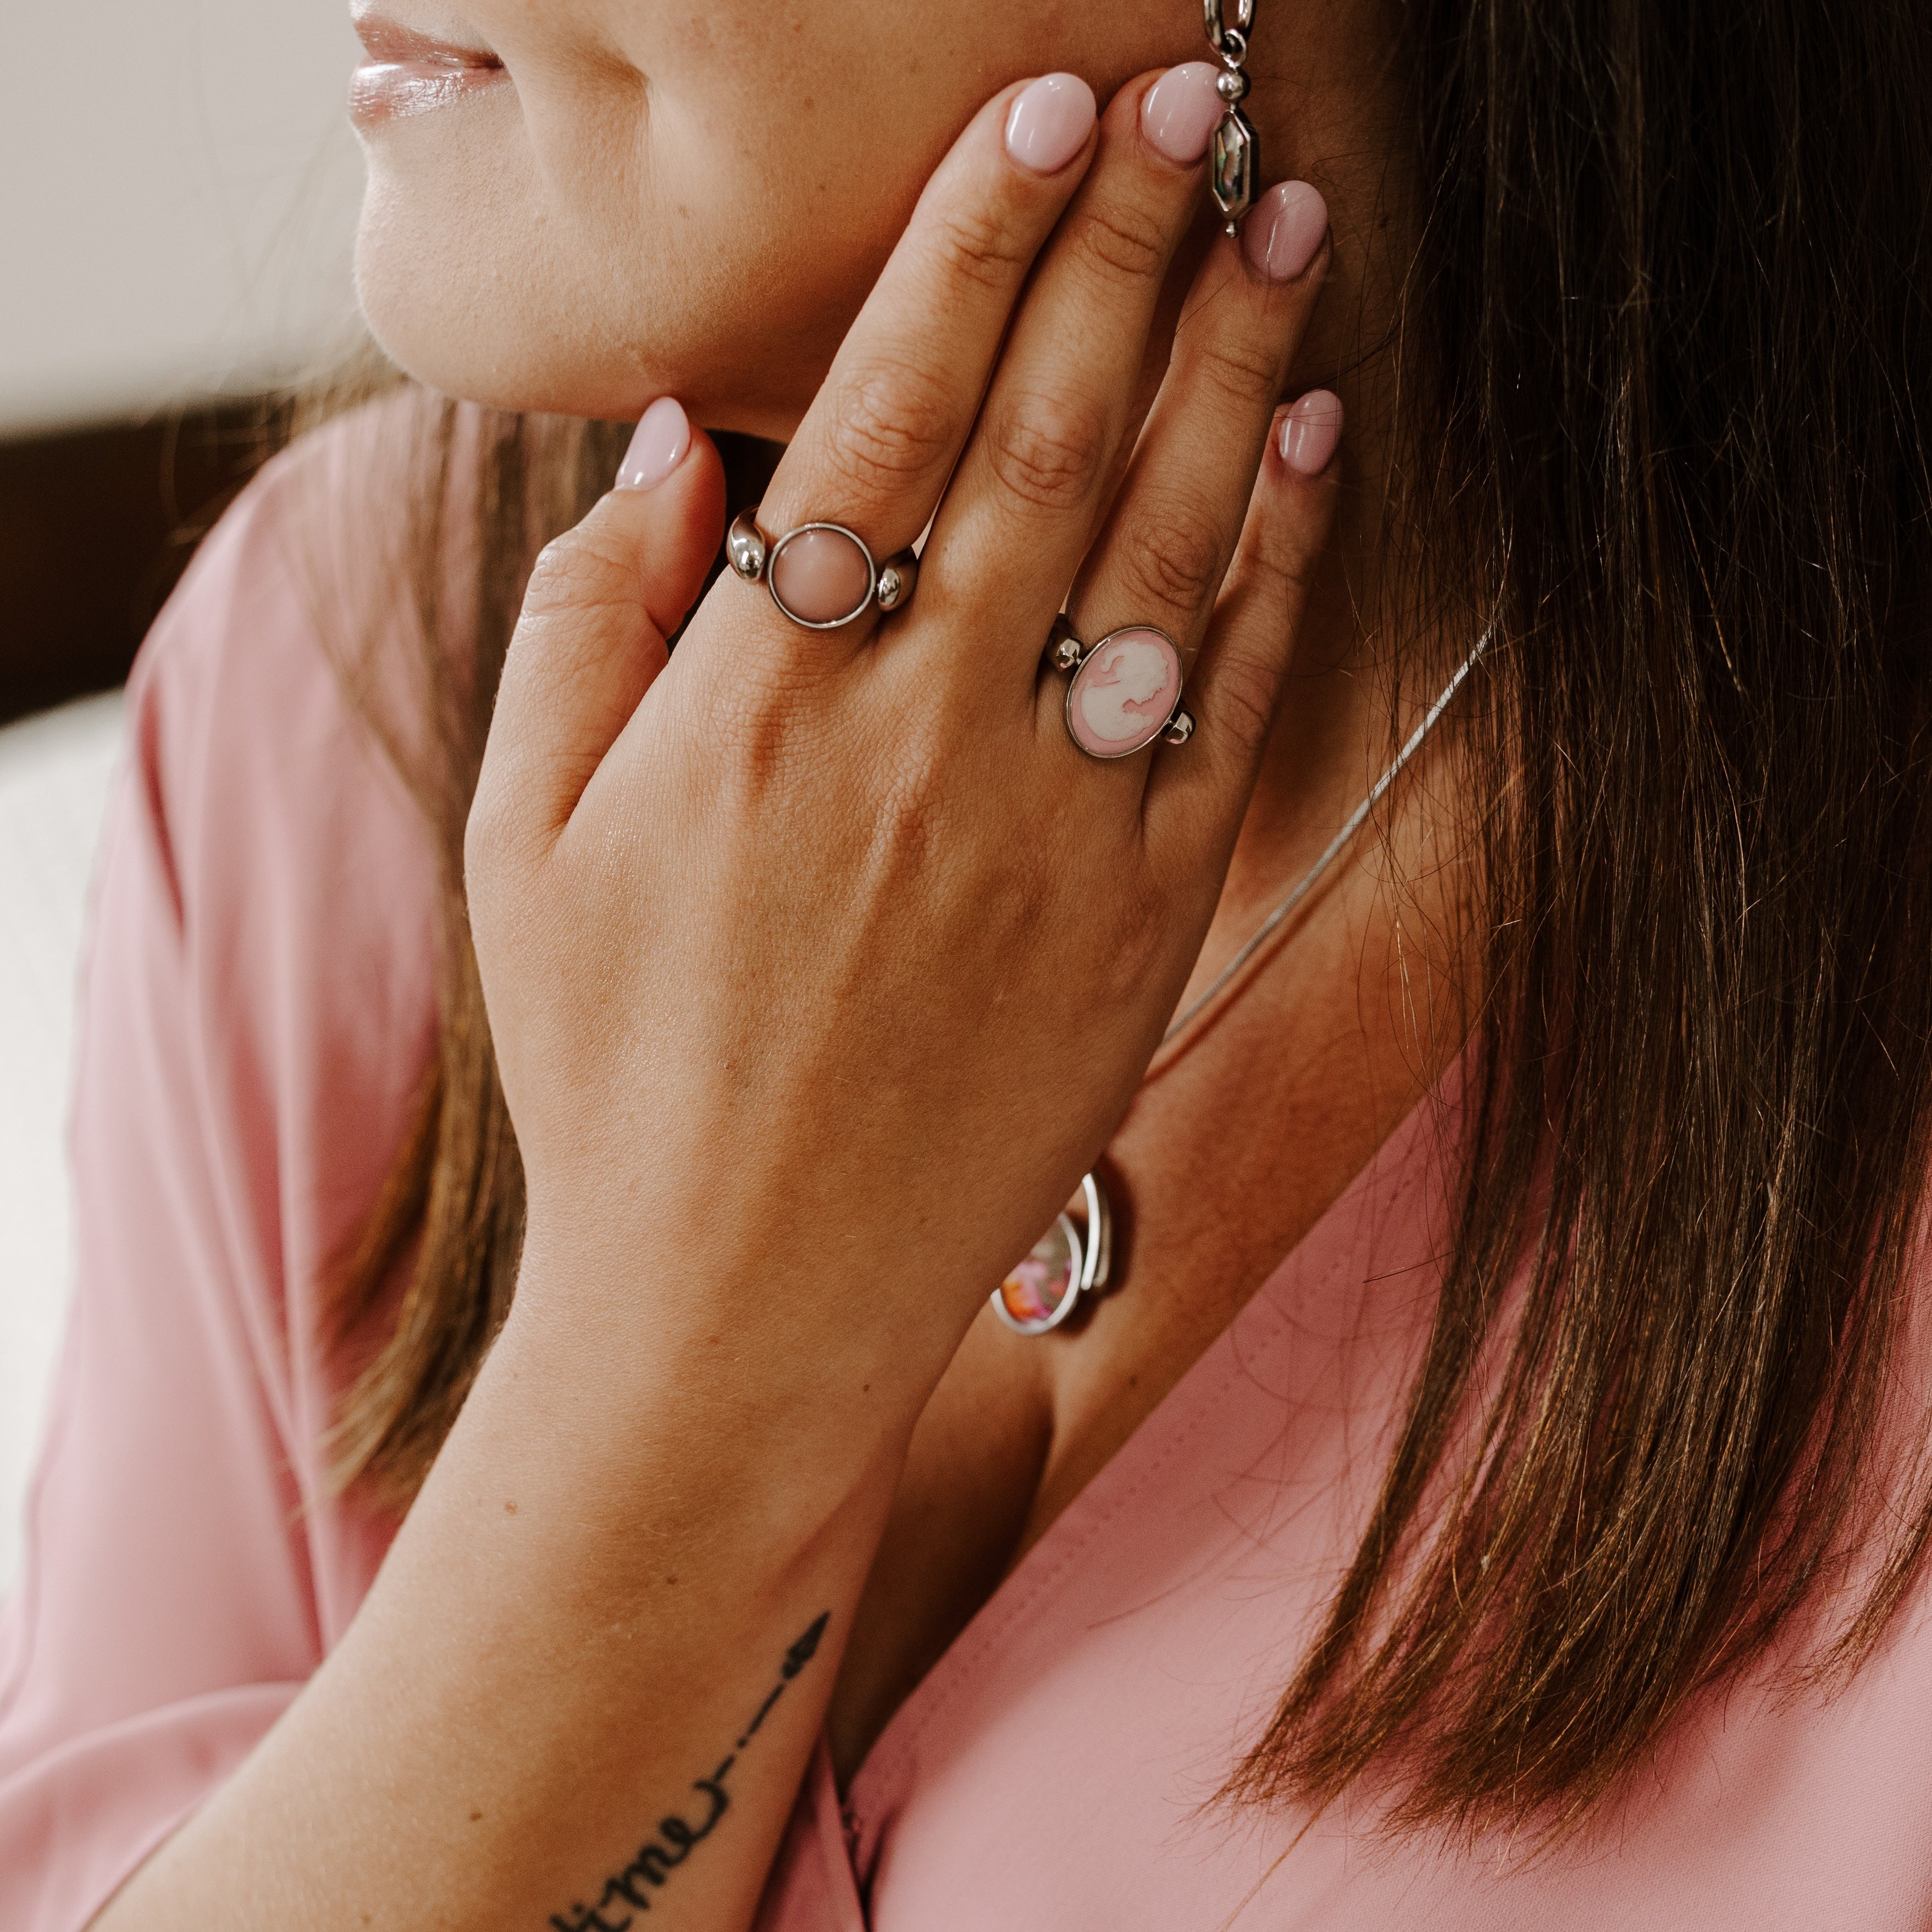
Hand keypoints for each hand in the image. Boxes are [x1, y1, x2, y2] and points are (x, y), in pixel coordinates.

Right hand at [468, 66, 1338, 1432]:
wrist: (746, 1304)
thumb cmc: (616, 1074)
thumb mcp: (525, 846)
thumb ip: (591, 624)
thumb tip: (670, 448)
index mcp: (761, 704)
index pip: (880, 414)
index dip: (968, 248)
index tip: (1037, 119)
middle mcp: (923, 738)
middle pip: (1046, 437)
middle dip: (1125, 250)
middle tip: (1194, 103)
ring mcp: (1054, 827)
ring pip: (1158, 541)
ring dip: (1229, 361)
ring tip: (1285, 218)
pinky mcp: (1146, 916)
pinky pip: (1227, 700)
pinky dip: (1271, 559)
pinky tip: (1305, 441)